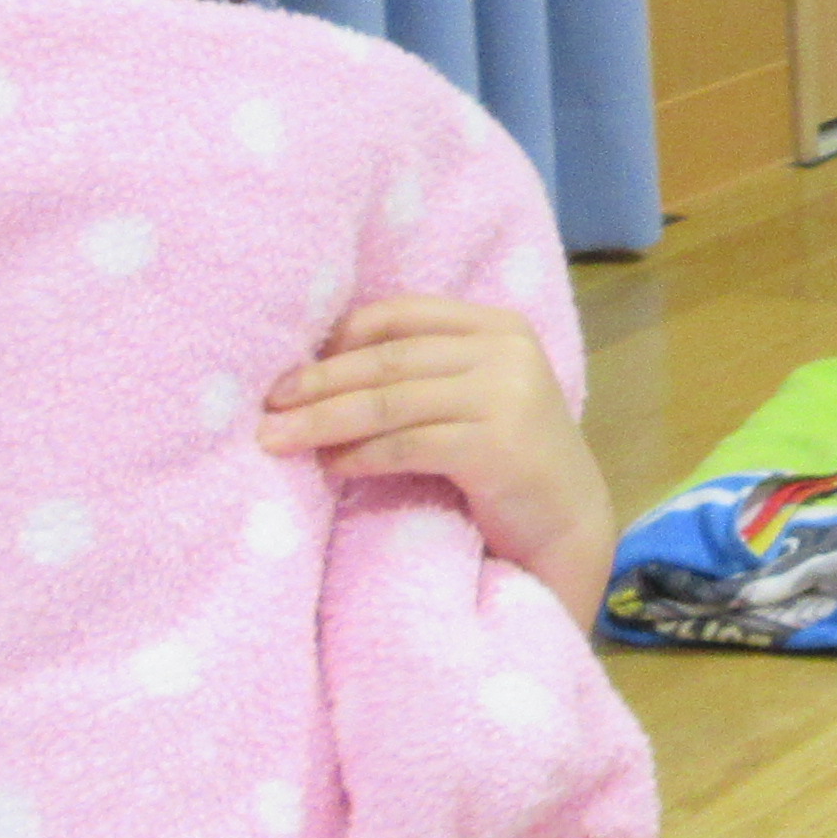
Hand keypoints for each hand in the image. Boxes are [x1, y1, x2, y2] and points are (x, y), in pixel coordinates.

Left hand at [264, 295, 612, 614]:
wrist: (568, 524)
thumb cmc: (507, 462)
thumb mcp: (471, 398)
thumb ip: (423, 374)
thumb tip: (320, 368)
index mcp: (499, 326)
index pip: (403, 314)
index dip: (341, 337)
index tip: (292, 369)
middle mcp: (507, 351)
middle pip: (390, 358)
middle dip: (319, 382)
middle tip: (268, 404)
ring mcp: (507, 396)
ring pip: (391, 401)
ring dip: (325, 421)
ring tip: (277, 439)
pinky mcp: (499, 446)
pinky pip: (410, 445)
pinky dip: (362, 455)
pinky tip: (332, 468)